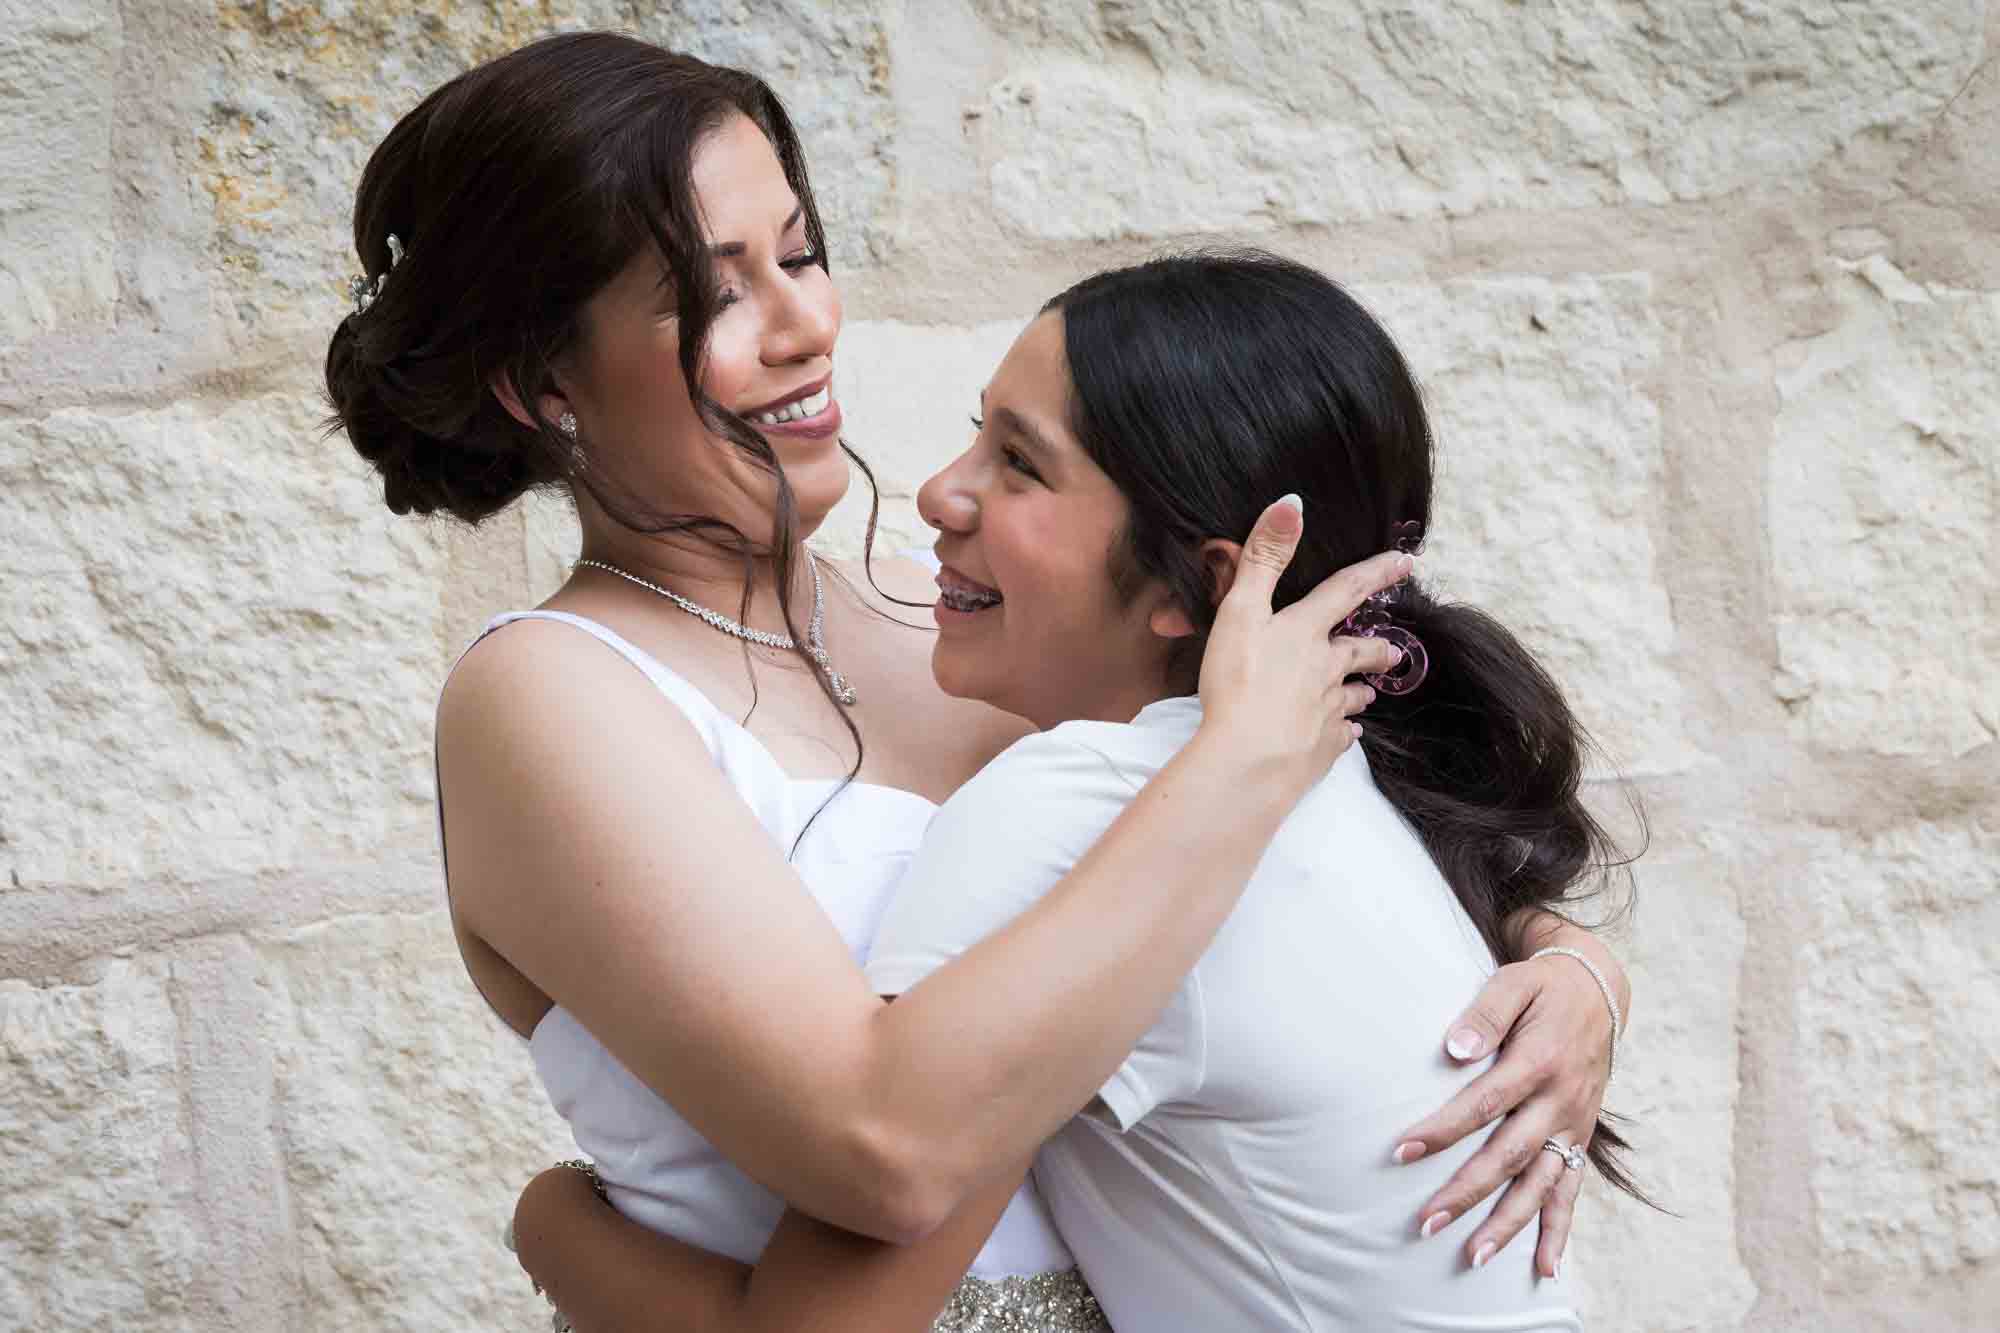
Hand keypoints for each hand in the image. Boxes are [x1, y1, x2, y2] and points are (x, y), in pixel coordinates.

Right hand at [1197, 495, 1411, 789]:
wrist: (1247, 760)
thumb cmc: (1237, 683)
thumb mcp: (1241, 611)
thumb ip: (1264, 558)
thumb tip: (1292, 503)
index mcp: (1306, 632)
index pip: (1348, 591)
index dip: (1376, 572)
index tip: (1406, 561)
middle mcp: (1326, 669)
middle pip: (1362, 652)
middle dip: (1380, 648)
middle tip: (1395, 649)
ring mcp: (1327, 711)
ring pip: (1355, 696)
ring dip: (1363, 690)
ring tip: (1369, 692)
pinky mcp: (1322, 749)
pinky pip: (1341, 737)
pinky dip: (1345, 733)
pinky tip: (1348, 735)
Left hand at [1391, 951, 1615, 1275]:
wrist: (1599, 992)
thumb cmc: (1541, 988)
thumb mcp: (1513, 985)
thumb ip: (1484, 1015)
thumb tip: (1453, 1049)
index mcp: (1538, 1062)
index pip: (1483, 1104)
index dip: (1443, 1130)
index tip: (1402, 1151)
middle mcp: (1559, 1101)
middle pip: (1509, 1155)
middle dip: (1467, 1192)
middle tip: (1425, 1222)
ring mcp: (1573, 1124)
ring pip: (1540, 1184)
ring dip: (1508, 1224)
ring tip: (1472, 1256)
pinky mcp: (1581, 1137)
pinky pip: (1572, 1190)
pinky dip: (1559, 1230)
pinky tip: (1543, 1269)